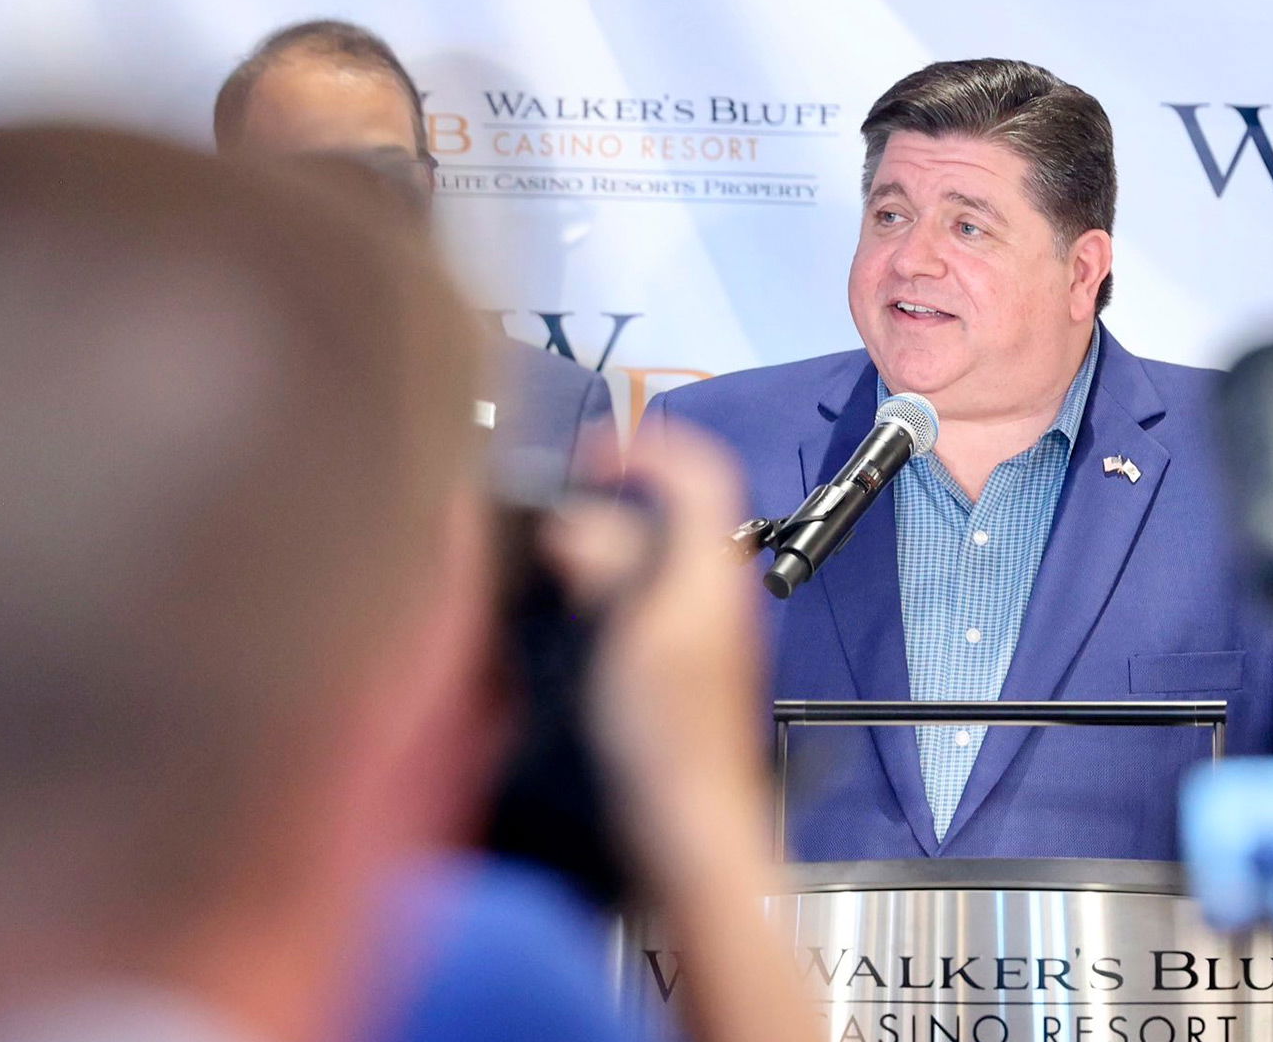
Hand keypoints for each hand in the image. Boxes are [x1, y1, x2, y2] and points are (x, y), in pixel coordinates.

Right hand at [543, 425, 768, 861]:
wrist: (689, 823)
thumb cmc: (665, 736)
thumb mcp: (627, 632)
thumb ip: (609, 564)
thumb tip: (578, 522)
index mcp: (709, 569)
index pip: (700, 470)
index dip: (647, 447)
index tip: (590, 458)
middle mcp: (714, 590)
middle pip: (675, 510)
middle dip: (615, 497)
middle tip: (558, 516)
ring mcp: (702, 628)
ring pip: (657, 556)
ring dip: (608, 545)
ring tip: (558, 562)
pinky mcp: (683, 665)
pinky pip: (647, 599)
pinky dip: (609, 588)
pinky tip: (575, 616)